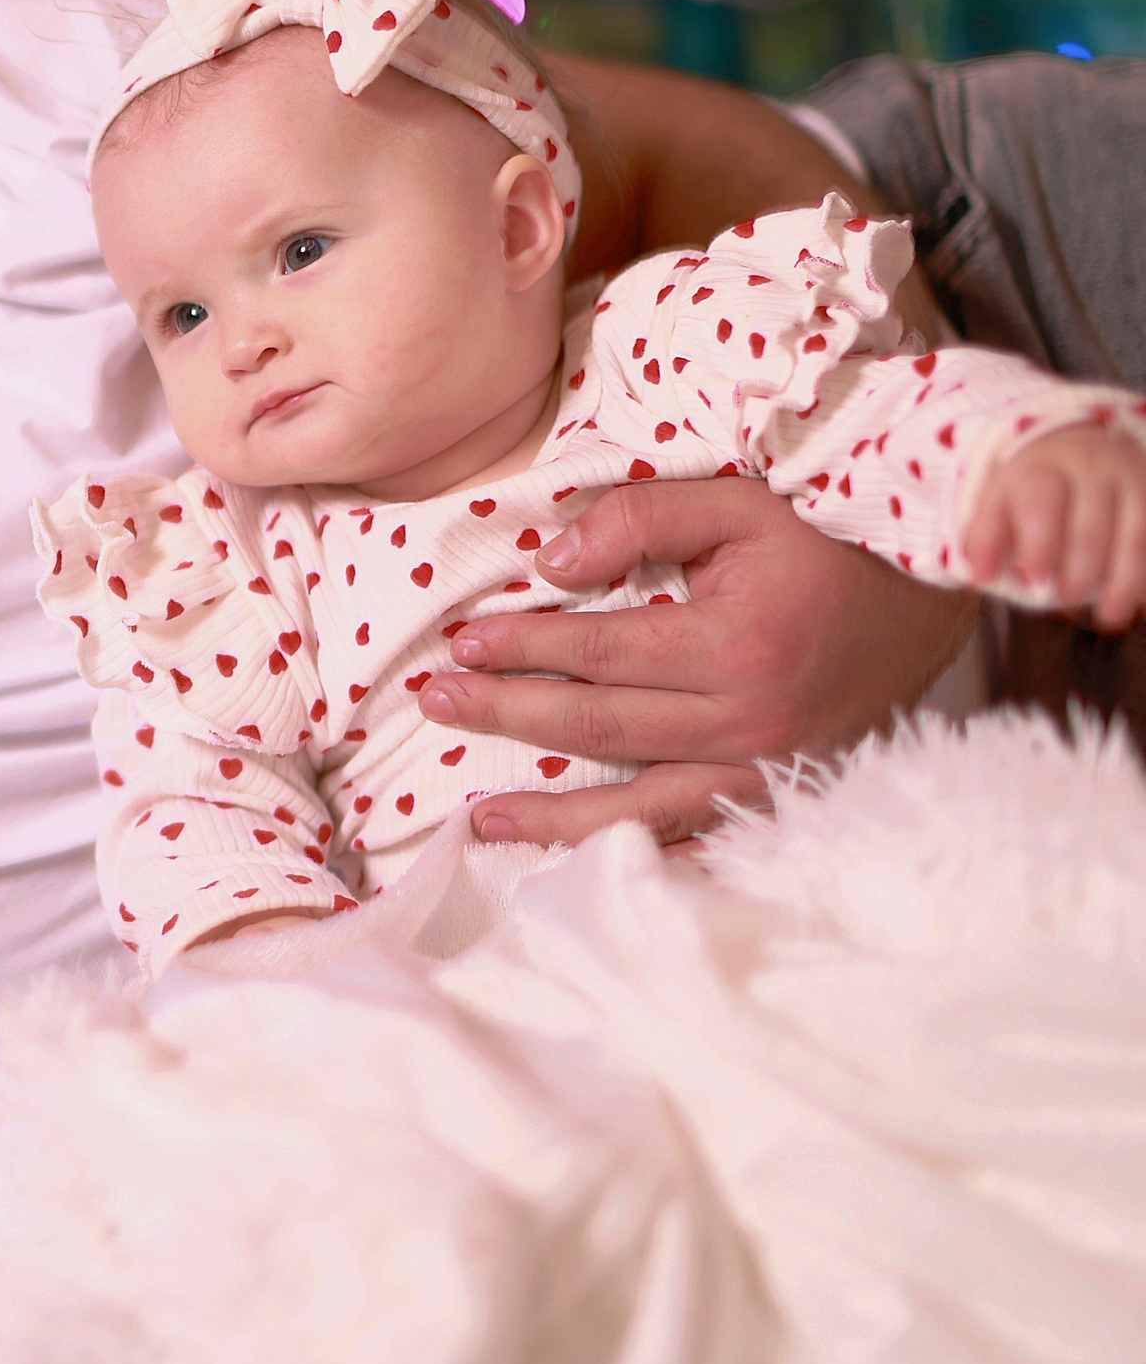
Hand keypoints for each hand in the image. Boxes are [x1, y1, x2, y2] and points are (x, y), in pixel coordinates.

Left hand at [415, 478, 978, 844]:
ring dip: (552, 818)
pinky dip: (629, 852)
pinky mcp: (777, 792)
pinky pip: (692, 835)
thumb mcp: (738, 503)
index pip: (599, 653)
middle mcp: (750, 721)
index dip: (523, 648)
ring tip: (478, 819)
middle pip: (600, 728)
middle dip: (508, 716)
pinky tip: (571, 859)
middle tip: (435, 702)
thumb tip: (547, 565)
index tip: (460, 645)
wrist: (928, 600)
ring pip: (639, 807)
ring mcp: (766, 768)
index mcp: (736, 645)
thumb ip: (639, 520)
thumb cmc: (822, 543)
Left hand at [964, 427, 1145, 629]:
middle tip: (1062, 599)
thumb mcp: (997, 499)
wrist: (1080, 444)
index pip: (1042, 504)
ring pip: (1133, 536)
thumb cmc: (1032, 484)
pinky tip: (1134, 597)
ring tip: (1108, 614)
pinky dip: (1145, 572)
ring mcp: (1131, 479)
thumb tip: (979, 577)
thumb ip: (985, 537)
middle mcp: (1091, 467)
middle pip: (1089, 528)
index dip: (1038, 547)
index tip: (1033, 581)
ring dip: (1122, 581)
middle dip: (1077, 573)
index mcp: (1042, 467)